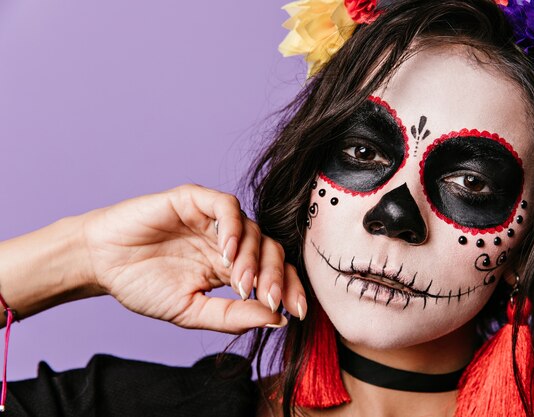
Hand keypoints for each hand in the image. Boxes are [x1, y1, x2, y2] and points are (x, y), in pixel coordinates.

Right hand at [81, 184, 306, 333]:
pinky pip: (227, 206)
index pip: (272, 273)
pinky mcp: (196, 199)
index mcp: (231, 267)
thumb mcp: (191, 311)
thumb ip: (232, 315)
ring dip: (252, 258)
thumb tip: (276, 319)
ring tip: (240, 282)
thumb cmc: (143, 286)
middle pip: (270, 250)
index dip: (289, 289)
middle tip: (271, 300)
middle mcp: (228, 241)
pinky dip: (233, 227)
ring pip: (253, 229)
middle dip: (275, 277)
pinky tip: (227, 252)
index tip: (296, 312)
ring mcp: (214, 220)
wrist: (102, 263)